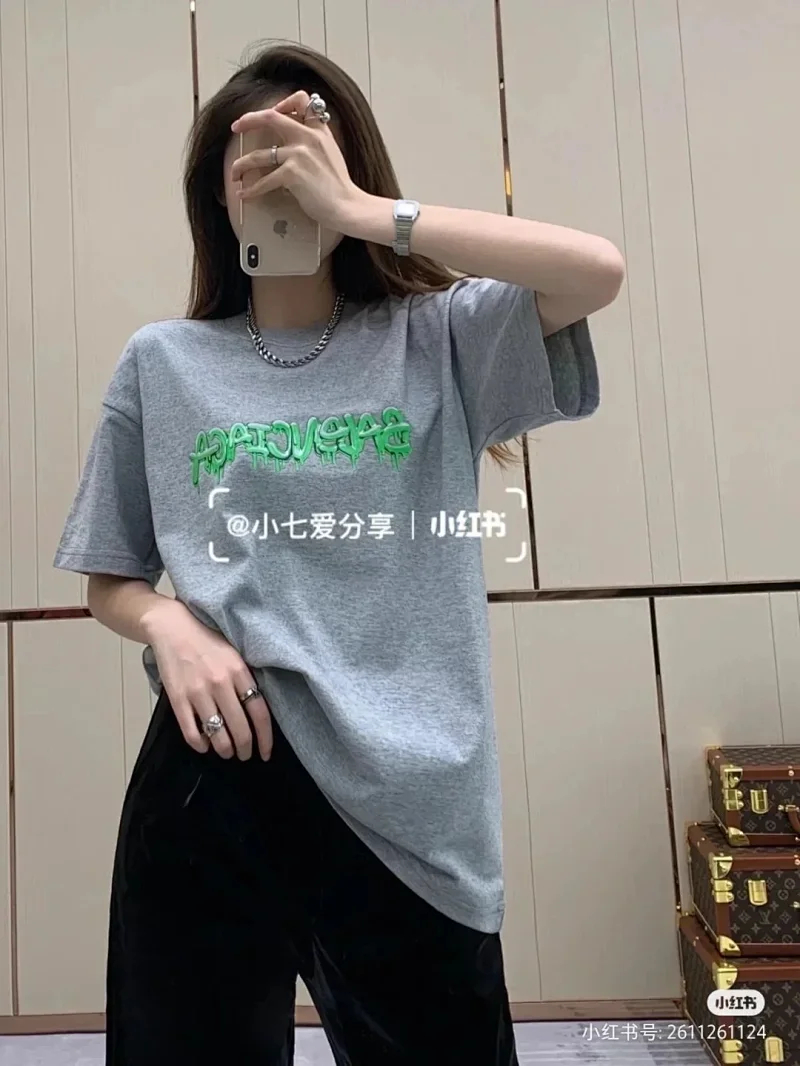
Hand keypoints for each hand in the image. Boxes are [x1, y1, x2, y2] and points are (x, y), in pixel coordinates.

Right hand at [143, 599, 272, 760]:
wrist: (172, 627)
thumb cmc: (207, 640)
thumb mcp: (235, 654)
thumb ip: (246, 679)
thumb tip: (258, 711)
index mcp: (239, 671)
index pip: (259, 713)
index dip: (265, 739)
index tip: (265, 752)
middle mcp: (221, 683)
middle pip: (240, 729)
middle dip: (245, 749)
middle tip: (245, 755)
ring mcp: (198, 692)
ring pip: (217, 735)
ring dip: (224, 750)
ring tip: (226, 752)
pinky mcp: (177, 698)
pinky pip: (191, 732)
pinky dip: (200, 744)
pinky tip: (205, 745)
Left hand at [230, 90, 363, 230]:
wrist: (348, 207)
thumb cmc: (340, 188)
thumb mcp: (332, 154)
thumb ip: (316, 144)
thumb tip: (294, 148)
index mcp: (319, 131)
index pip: (301, 100)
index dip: (282, 103)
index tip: (272, 112)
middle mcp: (308, 138)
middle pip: (270, 118)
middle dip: (247, 120)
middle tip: (236, 127)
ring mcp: (299, 155)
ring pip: (259, 155)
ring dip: (241, 165)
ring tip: (234, 173)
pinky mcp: (292, 174)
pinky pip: (264, 181)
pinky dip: (251, 190)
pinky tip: (245, 194)